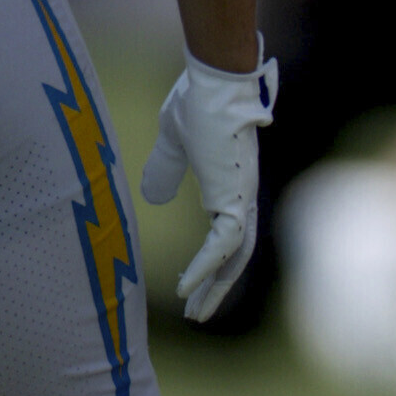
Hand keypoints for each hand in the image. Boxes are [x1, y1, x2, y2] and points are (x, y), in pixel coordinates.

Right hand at [139, 48, 277, 323]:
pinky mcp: (235, 196)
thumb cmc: (198, 103)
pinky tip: (189, 288)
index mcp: (229, 185)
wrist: (215, 81)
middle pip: (235, 255)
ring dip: (214, 286)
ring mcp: (242, 196)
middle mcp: (242, 195)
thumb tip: (153, 196)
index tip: (193, 286)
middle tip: (198, 314)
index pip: (227, 236)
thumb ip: (165, 169)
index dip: (212, 263)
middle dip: (217, 286)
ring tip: (195, 313)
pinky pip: (224, 244)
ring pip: (234, 257)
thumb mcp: (173, 143)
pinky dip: (207, 268)